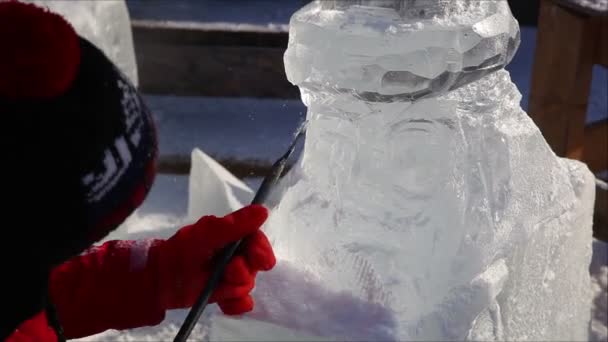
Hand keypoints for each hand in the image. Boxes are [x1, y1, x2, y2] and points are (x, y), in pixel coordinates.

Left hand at [150, 205, 275, 314]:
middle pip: (256, 266)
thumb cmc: (180, 252)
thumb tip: (262, 211)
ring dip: (233, 288)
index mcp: (233, 236)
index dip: (262, 251)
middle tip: (227, 272)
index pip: (259, 242)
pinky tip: (224, 304)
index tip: (257, 259)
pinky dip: (235, 305)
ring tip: (214, 285)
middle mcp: (237, 255)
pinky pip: (243, 303)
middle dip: (243, 272)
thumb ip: (233, 225)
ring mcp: (233, 276)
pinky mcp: (228, 296)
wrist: (159, 281)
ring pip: (249, 285)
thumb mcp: (205, 235)